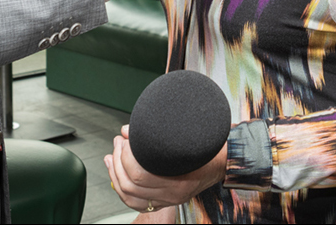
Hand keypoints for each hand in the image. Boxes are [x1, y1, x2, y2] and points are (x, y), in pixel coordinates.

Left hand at [105, 124, 225, 212]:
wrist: (223, 160)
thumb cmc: (206, 144)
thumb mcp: (182, 135)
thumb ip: (153, 132)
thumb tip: (127, 132)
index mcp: (178, 177)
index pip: (139, 174)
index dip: (125, 155)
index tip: (124, 138)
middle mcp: (173, 193)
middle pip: (131, 186)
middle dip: (118, 162)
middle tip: (117, 143)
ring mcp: (170, 199)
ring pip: (130, 198)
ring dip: (116, 175)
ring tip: (112, 156)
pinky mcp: (167, 201)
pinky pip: (137, 204)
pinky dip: (122, 190)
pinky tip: (117, 175)